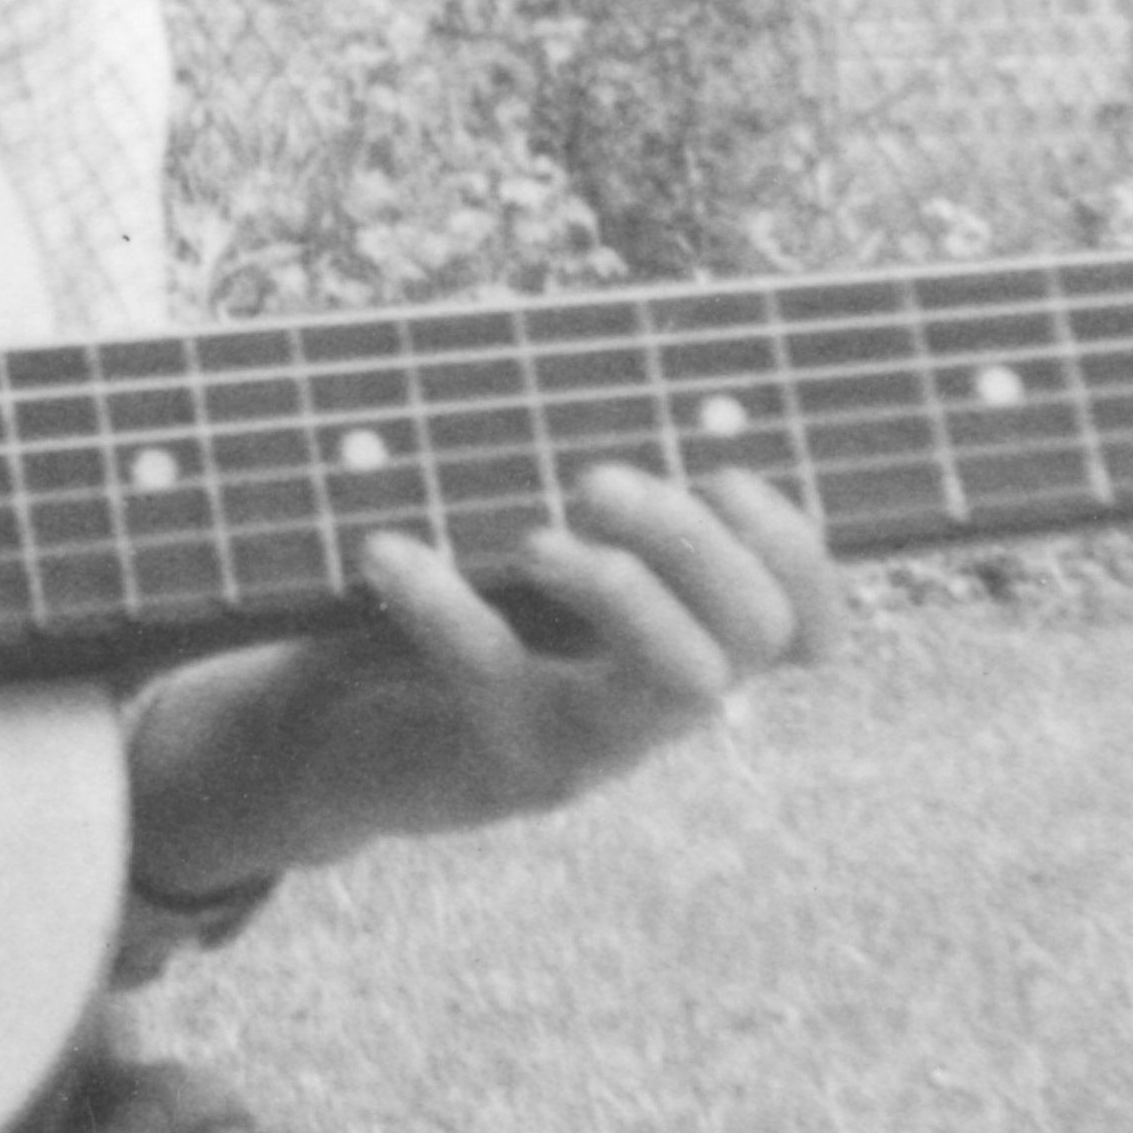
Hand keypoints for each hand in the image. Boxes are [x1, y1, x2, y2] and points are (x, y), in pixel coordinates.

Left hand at [122, 464, 839, 908]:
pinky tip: (385, 549)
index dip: (795, 549)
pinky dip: (444, 604)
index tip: (723, 474)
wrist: (328, 753)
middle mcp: (660, 707)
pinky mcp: (504, 770)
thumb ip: (572, 503)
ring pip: (676, 679)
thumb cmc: (433, 632)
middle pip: (754, 631)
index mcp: (681, 649)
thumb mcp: (515, 569)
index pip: (804, 620)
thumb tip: (586, 362)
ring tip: (533, 536)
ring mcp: (594, 748)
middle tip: (597, 481)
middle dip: (695, 542)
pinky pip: (499, 680)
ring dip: (620, 588)